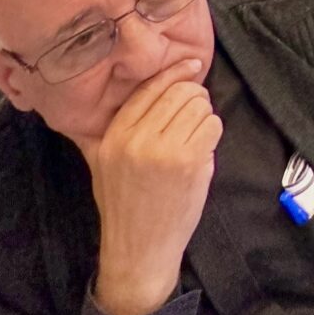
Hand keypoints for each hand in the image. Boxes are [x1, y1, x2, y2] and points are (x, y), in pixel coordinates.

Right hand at [76, 59, 221, 314]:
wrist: (138, 250)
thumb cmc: (123, 205)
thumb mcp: (101, 163)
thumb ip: (104, 130)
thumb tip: (105, 96)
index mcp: (113, 136)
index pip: (148, 88)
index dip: (174, 72)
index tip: (191, 64)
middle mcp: (136, 139)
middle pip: (179, 92)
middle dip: (193, 96)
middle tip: (193, 112)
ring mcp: (164, 151)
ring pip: (199, 106)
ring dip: (203, 115)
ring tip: (194, 134)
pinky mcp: (189, 163)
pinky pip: (212, 125)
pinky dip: (212, 132)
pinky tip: (201, 148)